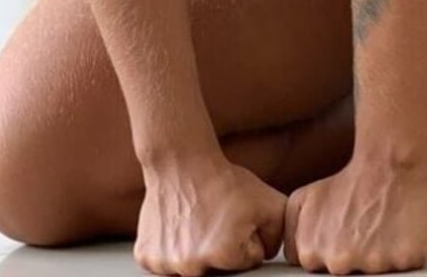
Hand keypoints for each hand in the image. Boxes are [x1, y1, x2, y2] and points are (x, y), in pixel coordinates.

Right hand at [135, 153, 286, 275]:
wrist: (181, 160)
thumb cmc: (223, 180)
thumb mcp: (270, 202)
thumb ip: (279, 237)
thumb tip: (269, 258)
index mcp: (224, 255)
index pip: (248, 261)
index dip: (247, 239)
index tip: (236, 219)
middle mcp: (193, 267)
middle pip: (220, 270)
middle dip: (224, 250)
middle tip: (217, 221)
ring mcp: (167, 264)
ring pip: (194, 268)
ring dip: (198, 251)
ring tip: (197, 222)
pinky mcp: (147, 258)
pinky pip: (167, 264)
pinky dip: (174, 250)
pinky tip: (179, 227)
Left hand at [283, 156, 426, 272]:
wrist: (388, 163)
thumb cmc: (348, 180)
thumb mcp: (302, 199)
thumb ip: (291, 234)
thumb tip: (296, 257)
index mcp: (311, 253)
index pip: (320, 271)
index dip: (333, 251)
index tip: (342, 235)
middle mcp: (338, 263)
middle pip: (347, 274)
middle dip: (354, 256)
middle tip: (362, 228)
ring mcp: (371, 266)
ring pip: (374, 272)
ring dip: (378, 256)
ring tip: (380, 228)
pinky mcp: (402, 262)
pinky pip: (401, 268)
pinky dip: (401, 254)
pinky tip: (396, 232)